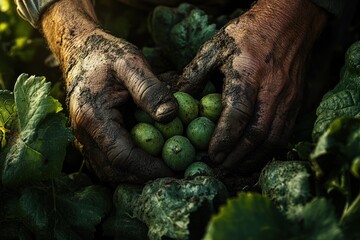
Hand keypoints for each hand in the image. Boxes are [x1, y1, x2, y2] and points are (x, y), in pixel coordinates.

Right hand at [41, 0, 176, 181]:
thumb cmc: (108, 55)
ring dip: (136, 176)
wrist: (82, 53)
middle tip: (175, 174)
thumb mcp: (131, 63)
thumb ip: (150, 90)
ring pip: (110, 171)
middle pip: (115, 170)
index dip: (149, 168)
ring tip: (165, 170)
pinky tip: (149, 160)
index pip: (122, 156)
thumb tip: (171, 116)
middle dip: (145, 177)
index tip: (175, 170)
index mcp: (93, 116)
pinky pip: (108, 163)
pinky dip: (129, 168)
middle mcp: (84, 133)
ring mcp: (84, 139)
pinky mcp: (90, 139)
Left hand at [176, 0, 327, 173]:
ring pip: (273, 139)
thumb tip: (175, 100)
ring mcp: (288, 98)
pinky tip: (253, 156)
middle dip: (237, 157)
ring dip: (253, 158)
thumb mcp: (215, 47)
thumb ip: (194, 74)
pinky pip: (284, 134)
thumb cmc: (248, 33)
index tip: (211, 155)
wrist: (289, 21)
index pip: (238, 114)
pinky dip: (268, 151)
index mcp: (249, 74)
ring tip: (234, 169)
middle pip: (257, 134)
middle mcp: (272, 90)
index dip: (224, 138)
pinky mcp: (296, 103)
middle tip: (219, 169)